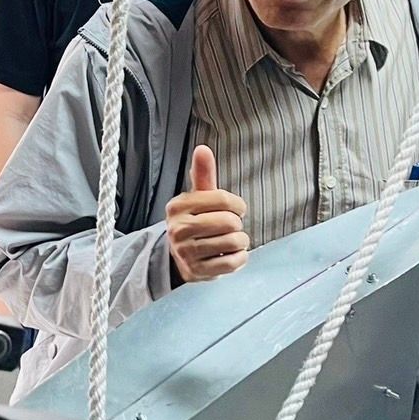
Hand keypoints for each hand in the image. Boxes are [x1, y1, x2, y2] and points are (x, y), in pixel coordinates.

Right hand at [165, 145, 250, 283]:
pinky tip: (230, 254)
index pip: (223, 200)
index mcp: (178, 206)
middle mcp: (178, 228)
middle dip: (237, 225)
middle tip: (229, 227)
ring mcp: (186, 252)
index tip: (236, 210)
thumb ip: (202, 174)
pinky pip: (233, 262)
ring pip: (233, 242)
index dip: (238, 205)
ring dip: (240, 242)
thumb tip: (203, 148)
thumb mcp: (197, 197)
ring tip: (229, 241)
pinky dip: (239, 258)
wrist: (179, 256)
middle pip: (230, 222)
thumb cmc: (195, 221)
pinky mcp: (197, 271)